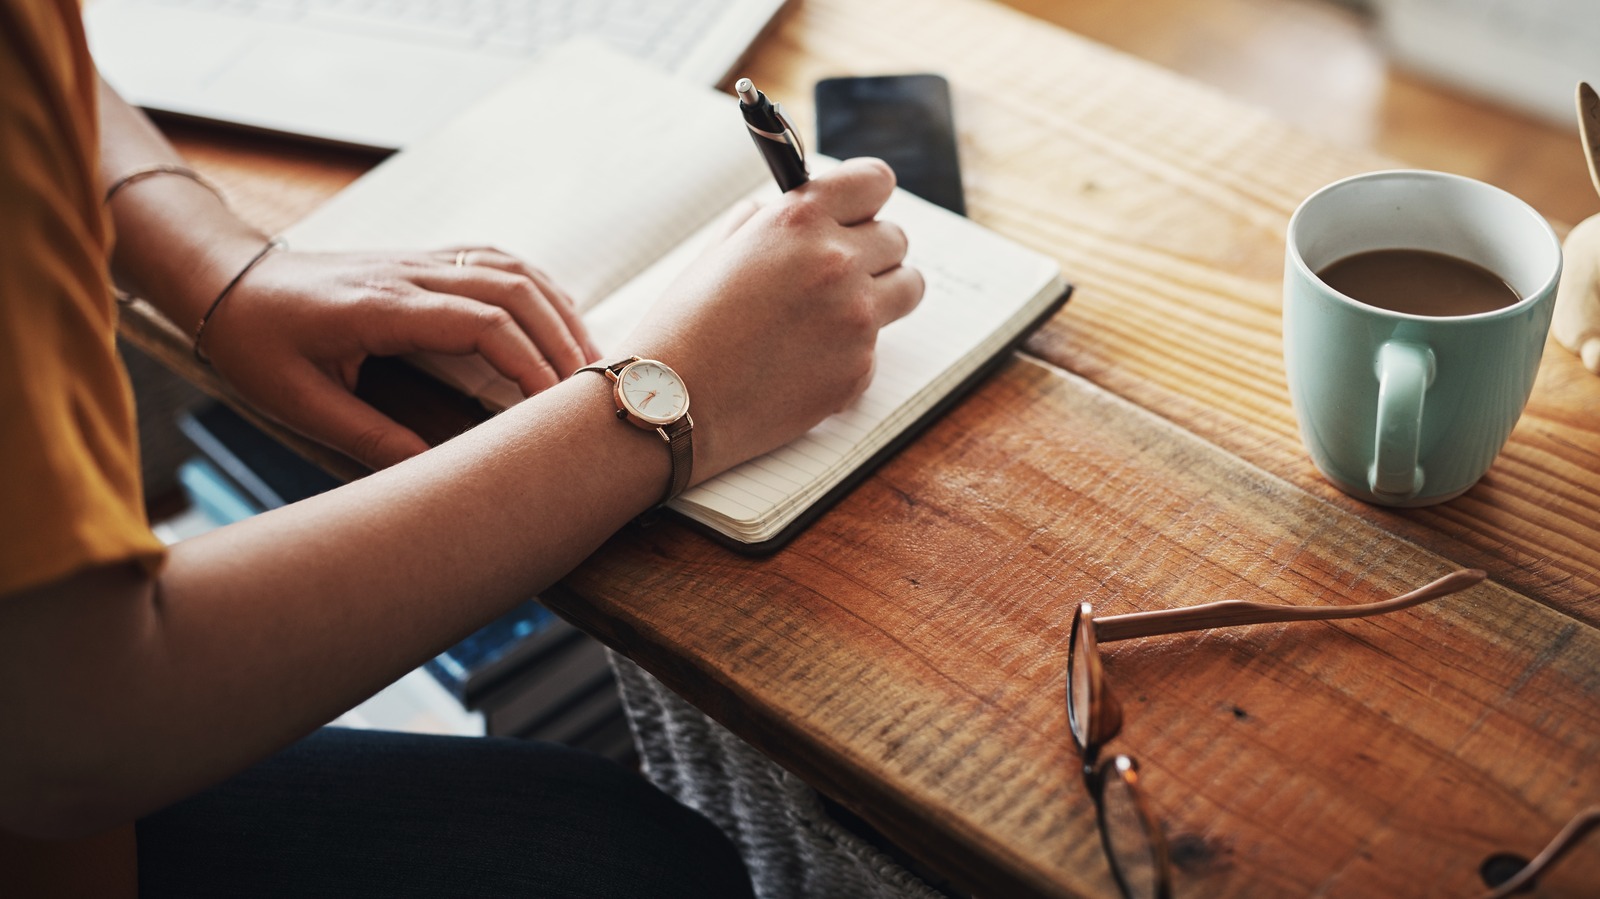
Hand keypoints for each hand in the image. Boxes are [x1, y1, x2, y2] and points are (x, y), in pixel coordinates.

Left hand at [200, 246, 600, 468]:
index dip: (528, 362)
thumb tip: (433, 478)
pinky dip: (537, 287)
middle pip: (512, 289)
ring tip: (588, 358)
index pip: (481, 323)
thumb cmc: (255, 342)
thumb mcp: (297, 402)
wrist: (225, 280)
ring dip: (557, 311)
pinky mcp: (422, 259)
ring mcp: (418, 259)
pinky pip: (495, 260)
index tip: (554, 408)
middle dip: (561, 338)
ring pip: (512, 269)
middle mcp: (409, 273)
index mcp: (380, 306)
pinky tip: (555, 317)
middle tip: (591, 390)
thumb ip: (368, 438)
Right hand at [623, 158, 924, 480]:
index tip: (860, 210)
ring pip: (907, 289)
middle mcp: (837, 263)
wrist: (669, 403)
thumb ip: (768, 224)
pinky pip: (875, 348)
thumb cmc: (683, 326)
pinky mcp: (859, 371)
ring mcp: (855, 320)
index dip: (867, 197)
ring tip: (838, 313)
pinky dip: (850, 352)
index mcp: (799, 220)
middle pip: (897, 239)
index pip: (876, 181)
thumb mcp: (719, 251)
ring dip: (881, 295)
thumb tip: (801, 215)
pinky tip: (803, 363)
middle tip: (839, 271)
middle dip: (871, 251)